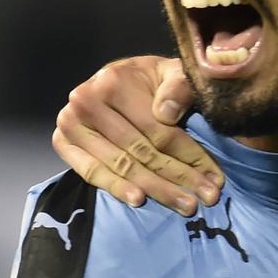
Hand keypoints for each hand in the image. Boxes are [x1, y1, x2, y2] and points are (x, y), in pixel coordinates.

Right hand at [53, 56, 223, 215]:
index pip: (156, 129)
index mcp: (113, 81)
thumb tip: (166, 113)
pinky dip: (116, 188)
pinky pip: (92, 172)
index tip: (215, 177)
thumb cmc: (152, 80)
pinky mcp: (63, 143)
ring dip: (156, 189)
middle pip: (141, 151)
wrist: (121, 79)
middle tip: (207, 198)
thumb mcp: (173, 73)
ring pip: (121, 165)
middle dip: (178, 177)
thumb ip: (178, 86)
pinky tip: (139, 200)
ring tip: (184, 205)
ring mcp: (70, 124)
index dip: (189, 155)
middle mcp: (85, 102)